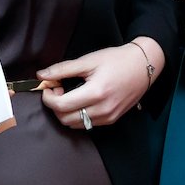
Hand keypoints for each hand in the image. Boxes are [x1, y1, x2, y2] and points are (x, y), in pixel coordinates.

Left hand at [38, 42, 157, 127]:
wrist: (143, 66)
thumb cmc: (117, 60)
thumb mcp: (89, 60)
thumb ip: (63, 69)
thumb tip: (42, 75)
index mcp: (96, 93)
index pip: (60, 106)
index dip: (48, 97)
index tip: (49, 86)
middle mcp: (102, 109)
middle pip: (65, 119)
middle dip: (55, 106)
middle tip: (59, 89)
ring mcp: (108, 117)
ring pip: (74, 124)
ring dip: (66, 112)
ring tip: (70, 94)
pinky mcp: (112, 120)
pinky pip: (87, 124)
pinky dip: (77, 115)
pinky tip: (81, 100)